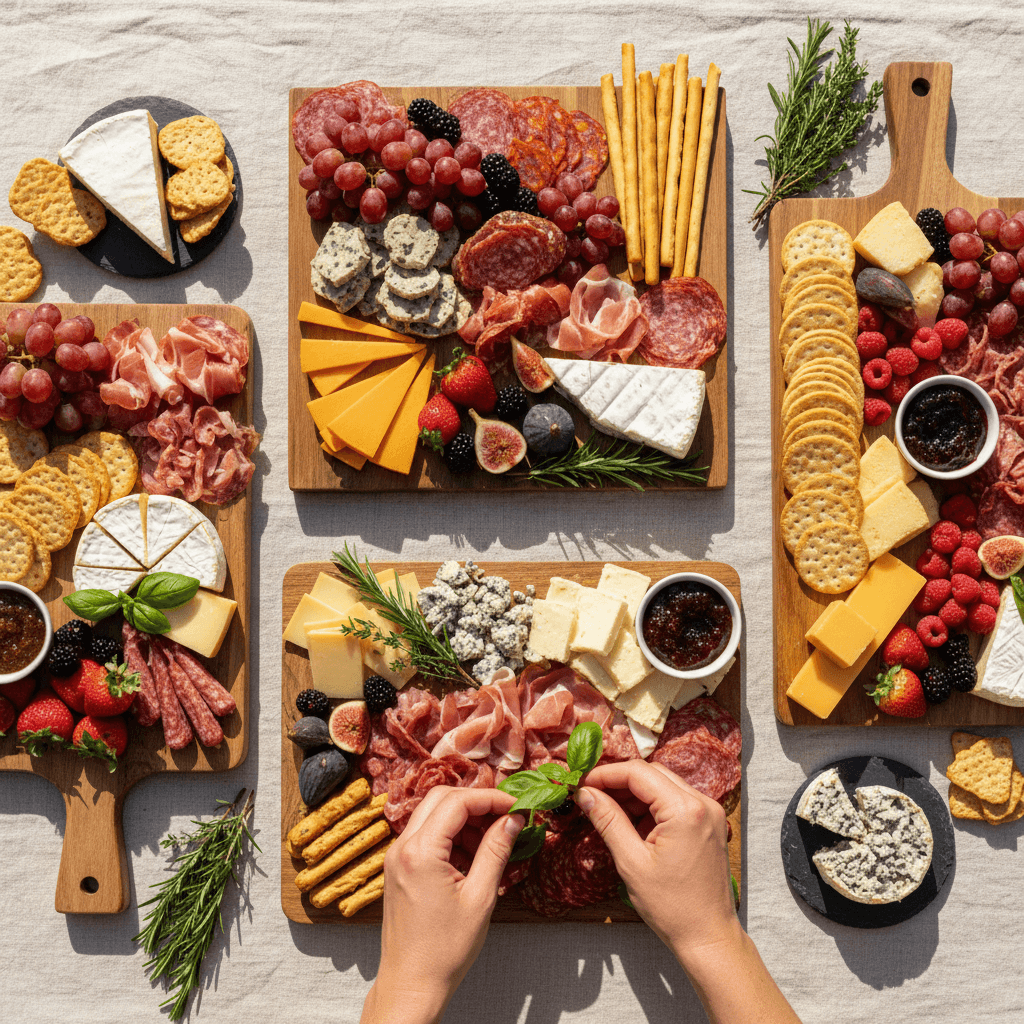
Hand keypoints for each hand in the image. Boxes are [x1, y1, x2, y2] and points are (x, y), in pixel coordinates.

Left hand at [361, 786, 523, 1023]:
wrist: (411, 984)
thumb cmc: (444, 950)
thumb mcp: (481, 897)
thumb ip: (497, 851)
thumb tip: (513, 820)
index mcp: (420, 852)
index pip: (458, 802)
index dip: (491, 798)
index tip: (517, 805)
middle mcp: (402, 847)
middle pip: (442, 799)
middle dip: (477, 803)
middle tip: (506, 818)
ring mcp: (397, 857)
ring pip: (433, 814)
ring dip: (465, 820)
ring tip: (494, 843)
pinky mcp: (399, 868)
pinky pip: (426, 836)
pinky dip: (452, 837)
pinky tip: (474, 858)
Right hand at [576, 760, 737, 963]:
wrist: (709, 937)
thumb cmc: (672, 907)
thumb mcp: (632, 862)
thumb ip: (608, 821)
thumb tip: (585, 794)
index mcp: (685, 810)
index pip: (639, 773)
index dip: (606, 774)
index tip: (582, 784)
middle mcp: (703, 803)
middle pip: (652, 774)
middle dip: (619, 782)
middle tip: (591, 796)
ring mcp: (709, 813)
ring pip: (663, 785)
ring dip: (634, 794)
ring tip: (607, 812)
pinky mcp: (709, 824)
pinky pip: (675, 802)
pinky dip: (651, 807)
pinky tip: (631, 824)